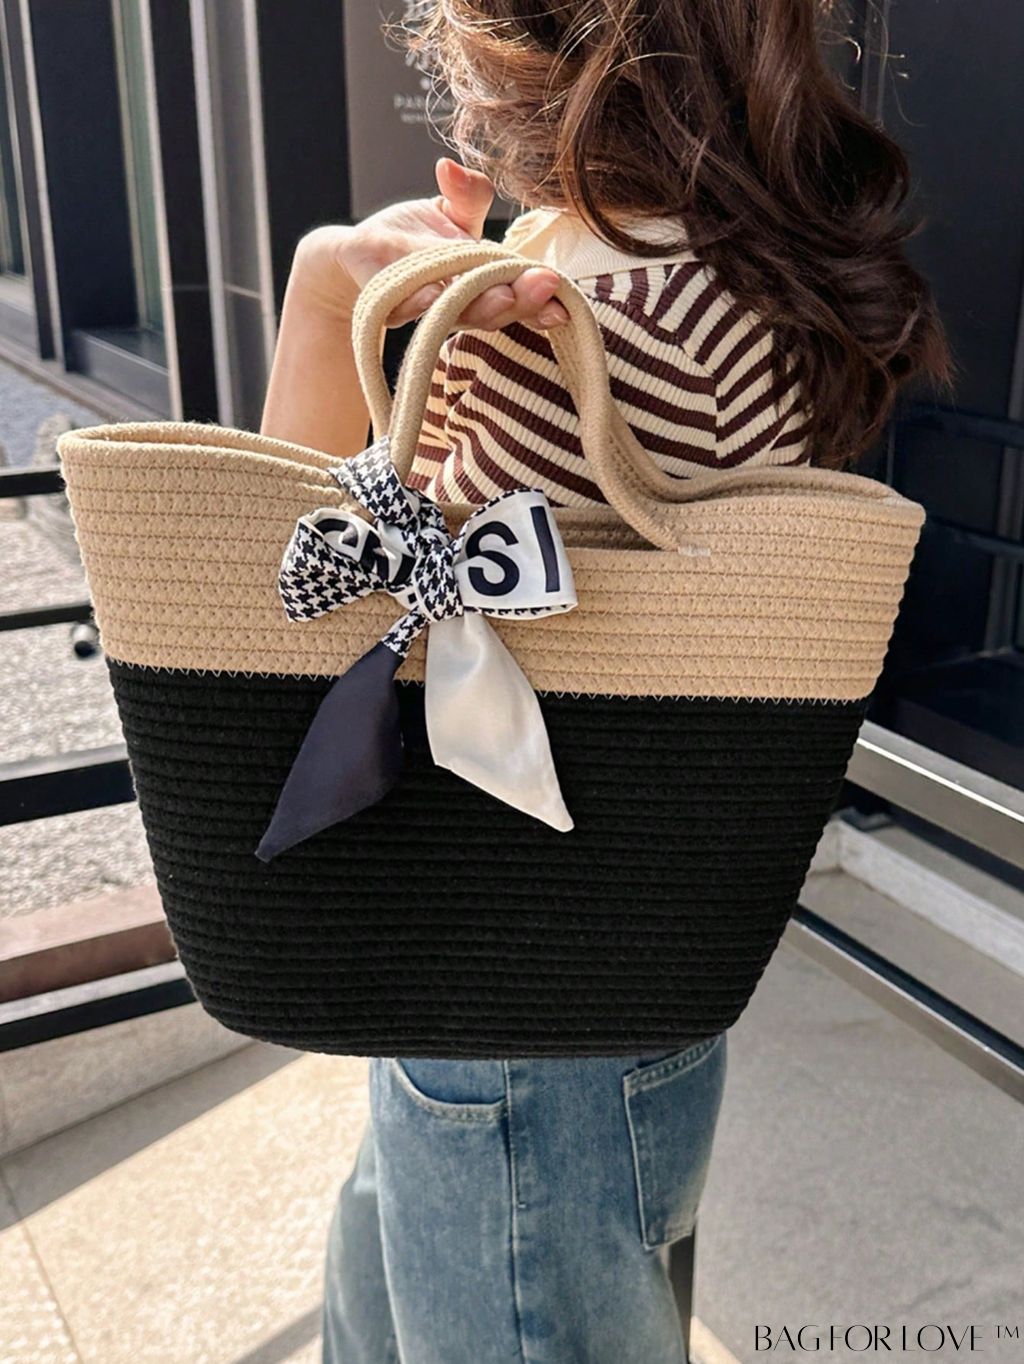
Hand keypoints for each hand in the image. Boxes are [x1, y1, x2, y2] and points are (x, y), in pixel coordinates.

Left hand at [288, 157, 568, 329]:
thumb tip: (452, 170)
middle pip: (491, 309)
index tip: (560, 291)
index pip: (516, 293)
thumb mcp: (449, 215)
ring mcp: (421, 305)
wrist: (358, 256)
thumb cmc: (413, 239)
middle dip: (517, 300)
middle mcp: (455, 303)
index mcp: (481, 284)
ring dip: (479, 304)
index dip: (539, 297)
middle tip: (541, 286)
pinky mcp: (384, 300)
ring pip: (453, 310)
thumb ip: (467, 197)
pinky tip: (432, 294)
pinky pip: (403, 304)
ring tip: (501, 292)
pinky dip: (418, 301)